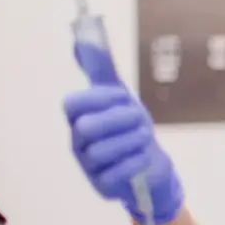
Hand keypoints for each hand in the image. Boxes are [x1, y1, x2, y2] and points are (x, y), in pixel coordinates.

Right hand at [63, 41, 184, 224]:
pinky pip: (116, 173)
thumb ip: (103, 69)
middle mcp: (78, 142)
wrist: (151, 166)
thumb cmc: (131, 128)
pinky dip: (135, 162)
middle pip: (89, 127)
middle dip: (122, 119)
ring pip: (103, 151)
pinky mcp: (103, 186)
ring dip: (132, 140)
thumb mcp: (120, 96)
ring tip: (145, 137)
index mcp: (79, 118)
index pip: (73, 103)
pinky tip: (144, 156)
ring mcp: (88, 166)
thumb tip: (84, 38)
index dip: (102, 98)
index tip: (124, 98)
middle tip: (141, 119)